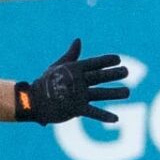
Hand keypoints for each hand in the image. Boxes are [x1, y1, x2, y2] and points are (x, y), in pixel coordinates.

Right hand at [13, 39, 129, 123]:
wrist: (32, 100)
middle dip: (114, 74)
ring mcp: (77, 95)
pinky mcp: (75, 109)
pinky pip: (93, 112)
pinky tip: (116, 119)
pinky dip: (104, 116)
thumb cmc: (47, 82)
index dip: (106, 60)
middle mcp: (77, 81)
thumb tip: (78, 40)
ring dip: (115, 93)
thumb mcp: (58, 66)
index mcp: (73, 69)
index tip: (118, 59)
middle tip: (126, 72)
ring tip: (127, 92)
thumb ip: (72, 55)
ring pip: (100, 93)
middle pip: (99, 76)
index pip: (93, 63)